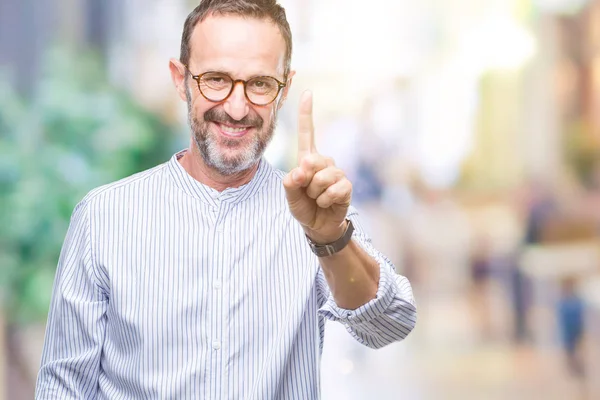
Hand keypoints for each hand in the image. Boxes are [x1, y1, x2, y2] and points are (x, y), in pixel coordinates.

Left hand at [283, 91, 351, 243]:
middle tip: (307, 192)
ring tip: (317, 199)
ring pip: (322, 177)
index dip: (306, 113)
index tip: (307, 92)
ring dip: (315, 193)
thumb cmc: (303, 206)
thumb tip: (303, 167)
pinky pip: (334, 189)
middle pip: (311, 161)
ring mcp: (337, 173)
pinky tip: (327, 203)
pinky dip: (325, 200)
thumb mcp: (290, 194)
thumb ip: (291, 180)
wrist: (317, 226)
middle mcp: (324, 161)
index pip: (307, 132)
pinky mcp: (347, 186)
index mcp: (308, 158)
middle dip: (305, 181)